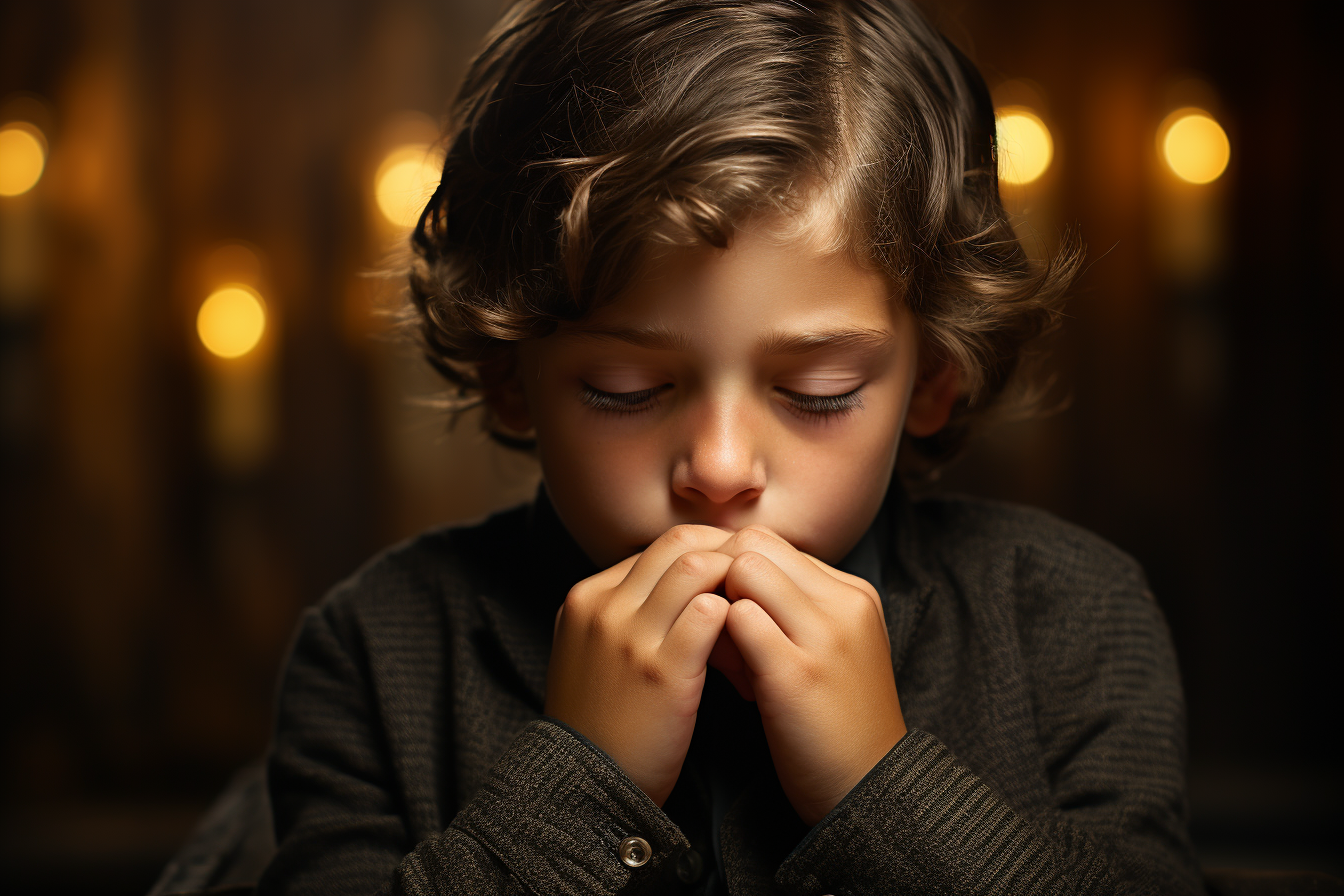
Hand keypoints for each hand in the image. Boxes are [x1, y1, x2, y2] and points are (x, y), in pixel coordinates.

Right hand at [545, 525, 733, 806]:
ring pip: (697, 566)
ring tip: (761, 605)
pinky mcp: (660, 669)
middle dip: (726, 551)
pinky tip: (755, 639)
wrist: (587, 788)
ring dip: (737, 580)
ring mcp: (629, 636)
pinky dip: (740, 616)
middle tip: (761, 577)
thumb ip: (627, 615)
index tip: (736, 572)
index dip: (704, 552)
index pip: (657, 546)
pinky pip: (710, 613)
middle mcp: (603, 606)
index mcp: (586, 598)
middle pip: (678, 543)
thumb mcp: (594, 654)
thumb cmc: (603, 723)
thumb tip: (684, 587)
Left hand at [717, 525, 906, 825]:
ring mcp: (824, 635)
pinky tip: (728, 679)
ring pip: (745, 570)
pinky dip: (718, 640)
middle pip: (755, 544)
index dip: (736, 571)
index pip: (773, 541)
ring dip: (717, 605)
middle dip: (721, 577)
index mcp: (853, 593)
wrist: (868, 790)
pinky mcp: (797, 672)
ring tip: (723, 653)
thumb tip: (723, 576)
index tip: (730, 616)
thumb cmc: (834, 721)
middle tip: (717, 629)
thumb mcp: (826, 649)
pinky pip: (738, 619)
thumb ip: (789, 608)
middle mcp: (844, 603)